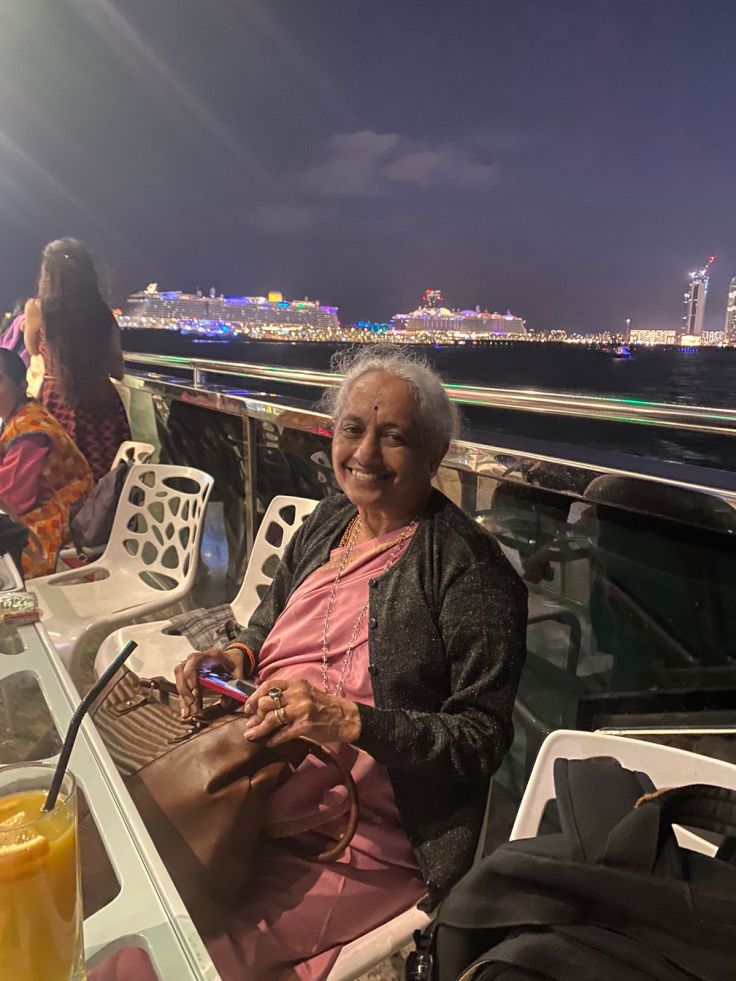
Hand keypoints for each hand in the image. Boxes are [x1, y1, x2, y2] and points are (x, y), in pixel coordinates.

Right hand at [174, 646, 246, 718]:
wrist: (232, 660)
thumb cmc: (234, 665)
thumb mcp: (238, 673)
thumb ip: (234, 686)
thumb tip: (225, 703)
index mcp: (212, 655)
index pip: (195, 659)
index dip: (191, 672)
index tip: (193, 687)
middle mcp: (199, 659)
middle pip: (182, 669)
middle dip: (184, 687)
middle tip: (190, 702)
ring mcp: (192, 666)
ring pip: (180, 678)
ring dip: (182, 695)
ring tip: (187, 712)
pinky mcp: (191, 675)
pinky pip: (183, 685)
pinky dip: (184, 699)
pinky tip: (186, 712)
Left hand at [243, 677, 360, 747]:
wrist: (346, 718)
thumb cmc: (324, 705)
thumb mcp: (306, 693)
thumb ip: (288, 694)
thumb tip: (264, 702)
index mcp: (296, 684)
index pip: (269, 685)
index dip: (254, 697)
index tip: (248, 707)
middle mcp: (297, 694)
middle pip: (266, 703)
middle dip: (255, 715)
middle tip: (250, 724)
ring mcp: (300, 710)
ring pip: (271, 719)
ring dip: (258, 729)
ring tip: (251, 735)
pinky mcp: (304, 726)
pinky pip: (282, 734)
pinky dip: (273, 739)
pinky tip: (269, 743)